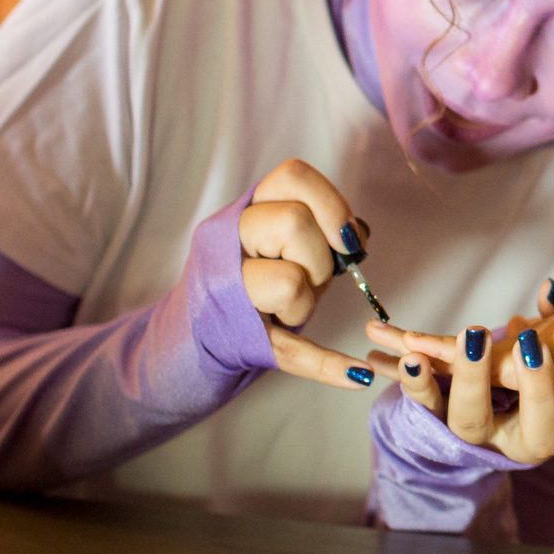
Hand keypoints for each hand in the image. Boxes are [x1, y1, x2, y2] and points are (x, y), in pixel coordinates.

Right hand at [239, 158, 379, 391]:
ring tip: (292, 306)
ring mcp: (225, 292)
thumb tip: (358, 233)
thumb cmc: (252, 279)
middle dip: (320, 256)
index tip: (345, 237)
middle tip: (312, 276)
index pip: (292, 177)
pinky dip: (329, 366)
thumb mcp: (279, 244)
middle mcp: (225, 243)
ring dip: (307, 300)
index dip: (330, 203)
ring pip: (288, 282)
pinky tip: (356, 376)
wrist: (194, 334)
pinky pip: (291, 350)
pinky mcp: (238, 339)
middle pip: (293, 223)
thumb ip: (318, 229)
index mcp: (243, 212)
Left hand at [365, 287, 553, 464]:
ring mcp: (461, 425)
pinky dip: (400, 368)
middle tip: (473, 338)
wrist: (522, 404)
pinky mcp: (438, 405)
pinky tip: (377, 345)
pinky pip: (415, 386)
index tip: (533, 340)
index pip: (540, 419)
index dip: (538, 384)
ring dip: (420, 383)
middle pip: (475, 420)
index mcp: (538, 441)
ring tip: (410, 356)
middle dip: (470, 379)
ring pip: (435, 411)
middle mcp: (495, 441)